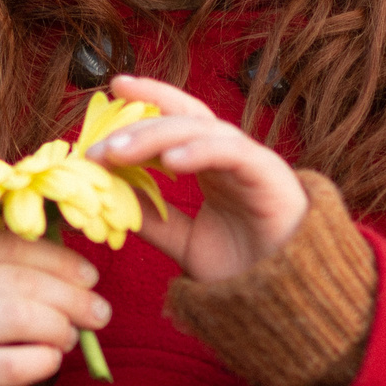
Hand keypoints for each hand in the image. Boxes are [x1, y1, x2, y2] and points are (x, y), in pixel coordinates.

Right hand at [0, 231, 108, 385]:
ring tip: (70, 338)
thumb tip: (81, 277)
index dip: (58, 259)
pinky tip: (51, 360)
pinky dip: (44, 360)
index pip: (9, 247)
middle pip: (20, 282)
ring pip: (19, 317)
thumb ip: (6, 274)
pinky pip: (11, 364)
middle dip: (72, 296)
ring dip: (59, 326)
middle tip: (99, 313)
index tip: (91, 276)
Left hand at [88, 75, 306, 281]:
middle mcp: (229, 155)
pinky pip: (232, 153)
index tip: (114, 88)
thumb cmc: (245, 269)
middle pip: (180, 120)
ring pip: (200, 130)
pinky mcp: (269, 176)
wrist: (289, 298)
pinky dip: (200, 151)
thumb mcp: (185, 243)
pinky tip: (171, 160)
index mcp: (210, 164)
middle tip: (96, 145)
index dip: (148, 99)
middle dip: (136, 126)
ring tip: (118, 153)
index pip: (176, 119)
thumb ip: (153, 220)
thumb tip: (110, 197)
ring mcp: (250, 162)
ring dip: (155, 137)